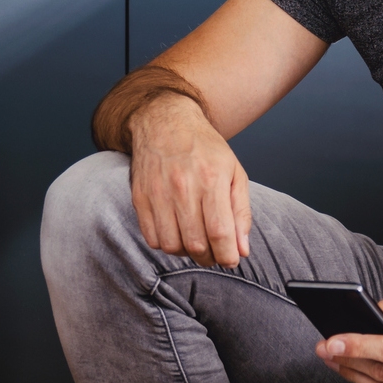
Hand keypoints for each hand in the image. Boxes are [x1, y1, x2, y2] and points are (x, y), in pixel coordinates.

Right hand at [127, 92, 252, 266]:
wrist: (165, 122)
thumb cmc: (205, 149)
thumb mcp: (234, 173)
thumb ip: (241, 213)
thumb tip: (242, 250)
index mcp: (211, 179)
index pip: (219, 232)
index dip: (227, 255)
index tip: (231, 260)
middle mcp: (183, 187)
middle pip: (195, 243)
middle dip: (209, 258)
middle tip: (215, 253)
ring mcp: (158, 193)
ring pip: (172, 246)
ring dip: (187, 252)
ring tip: (196, 242)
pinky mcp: (140, 198)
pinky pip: (152, 238)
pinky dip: (167, 244)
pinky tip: (177, 232)